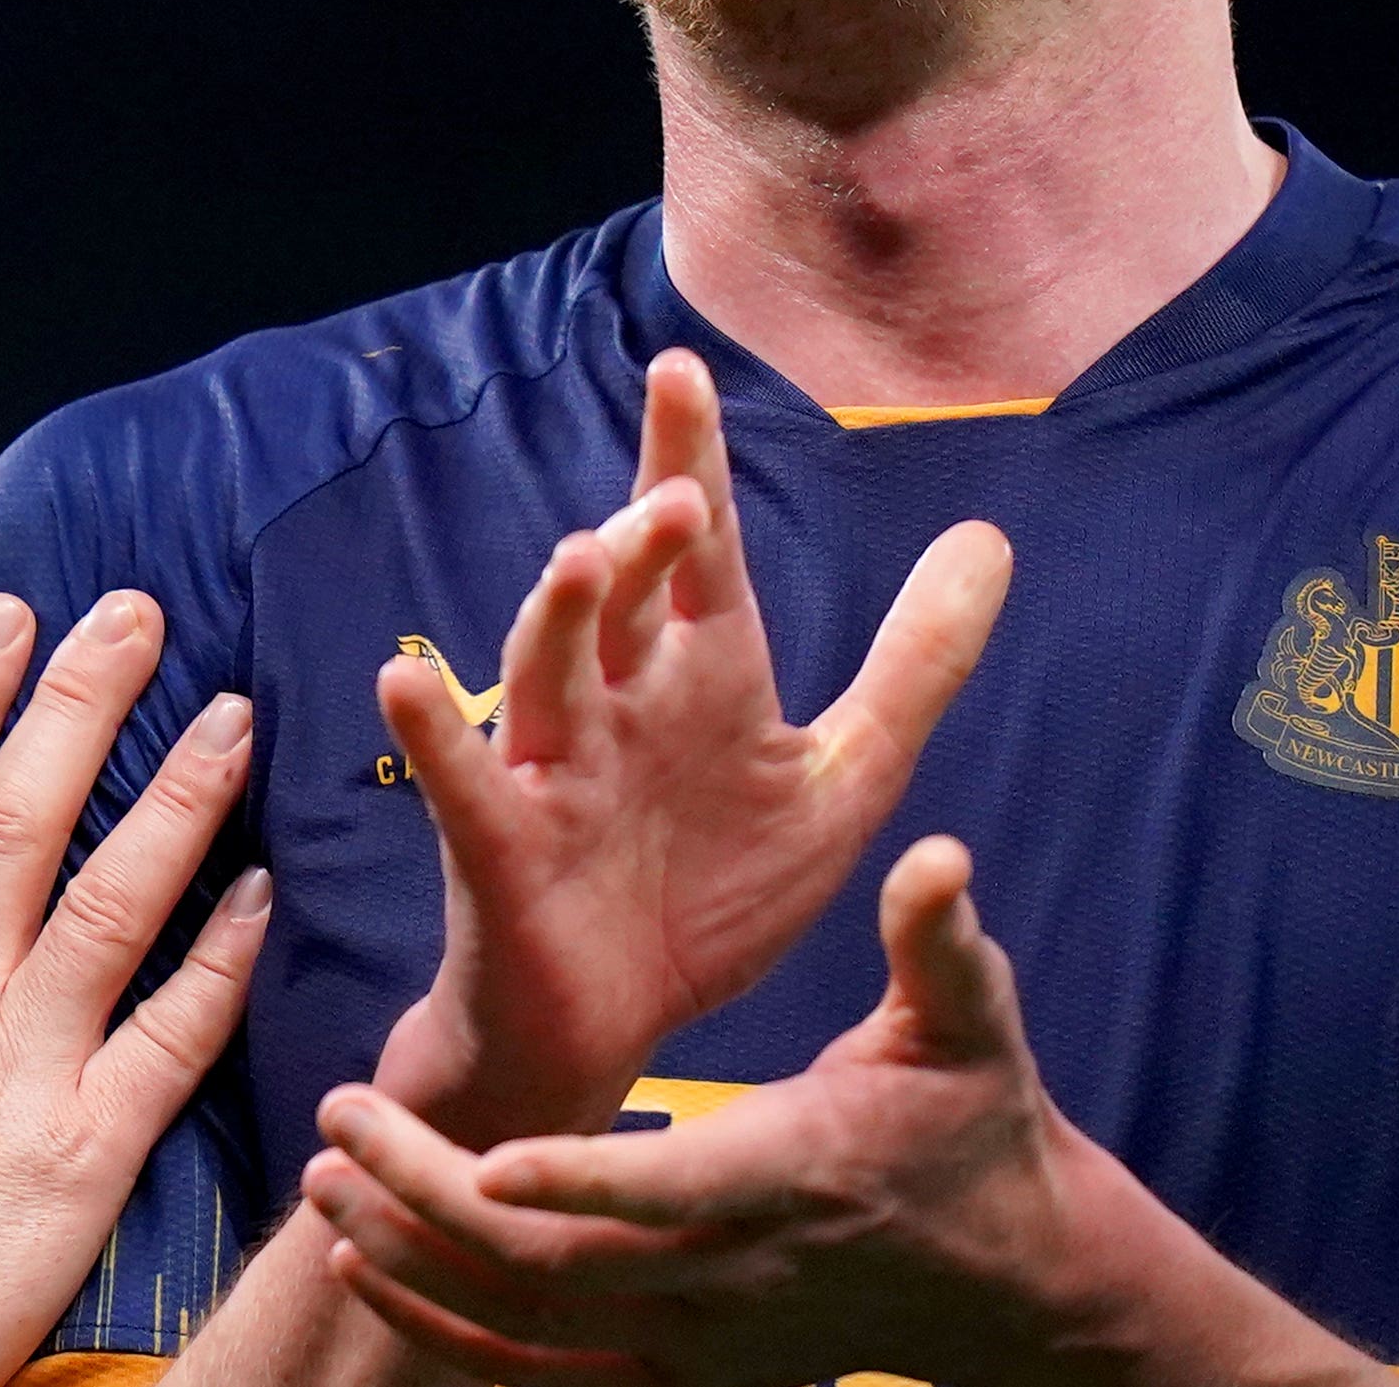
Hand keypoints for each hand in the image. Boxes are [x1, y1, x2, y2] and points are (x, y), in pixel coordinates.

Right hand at [0, 590, 272, 1386]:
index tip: (5, 617)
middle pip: (16, 817)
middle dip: (77, 702)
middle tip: (133, 614)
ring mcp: (20, 1065)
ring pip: (108, 899)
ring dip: (175, 798)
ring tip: (228, 715)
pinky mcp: (86, 1145)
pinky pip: (169, 1032)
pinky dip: (220, 956)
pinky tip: (262, 890)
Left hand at [304, 840, 1383, 1386]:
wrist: (1007, 1277)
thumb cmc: (974, 1127)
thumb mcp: (970, 1027)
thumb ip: (940, 946)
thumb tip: (939, 858)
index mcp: (788, 1174)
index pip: (671, 1192)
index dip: (581, 1178)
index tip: (489, 1151)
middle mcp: (731, 1273)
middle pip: (558, 1262)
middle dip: (433, 1199)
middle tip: (340, 1119)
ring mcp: (700, 1338)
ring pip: (528, 1322)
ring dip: (415, 1258)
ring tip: (326, 1179)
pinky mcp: (678, 1367)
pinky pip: (537, 1370)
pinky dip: (443, 1328)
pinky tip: (363, 1267)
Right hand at [365, 349, 1010, 1147]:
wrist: (621, 1031)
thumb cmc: (712, 892)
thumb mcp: (842, 778)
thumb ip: (915, 663)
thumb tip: (990, 537)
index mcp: (697, 676)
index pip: (695, 552)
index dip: (687, 463)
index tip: (683, 367)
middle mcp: (617, 702)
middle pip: (621, 599)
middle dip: (638, 546)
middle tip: (674, 500)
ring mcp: (554, 768)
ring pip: (546, 671)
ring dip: (556, 616)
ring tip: (576, 562)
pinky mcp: (501, 846)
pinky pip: (462, 781)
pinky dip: (433, 729)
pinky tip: (407, 676)